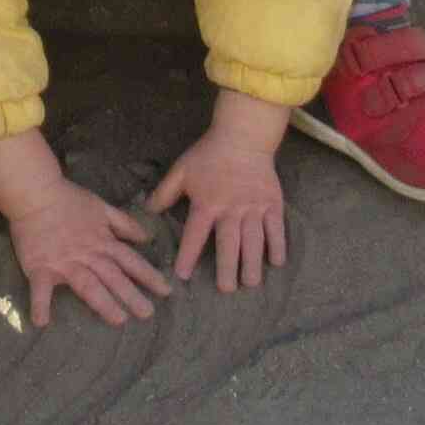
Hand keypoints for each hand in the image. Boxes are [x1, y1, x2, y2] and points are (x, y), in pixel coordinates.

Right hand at [9, 183, 169, 328]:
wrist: (35, 193)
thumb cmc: (68, 199)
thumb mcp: (102, 207)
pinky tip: (41, 322)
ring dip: (103, 303)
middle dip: (132, 295)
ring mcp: (64, 262)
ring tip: (119, 320)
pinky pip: (40, 289)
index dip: (149, 275)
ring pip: (88, 285)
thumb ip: (124, 224)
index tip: (165, 291)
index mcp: (102, 241)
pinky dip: (40, 304)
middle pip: (113, 277)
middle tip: (148, 314)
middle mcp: (87, 254)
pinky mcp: (40, 267)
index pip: (130, 260)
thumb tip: (147, 238)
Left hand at [147, 104, 289, 292]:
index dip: (188, 254)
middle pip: (229, 243)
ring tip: (250, 283)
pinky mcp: (272, 203)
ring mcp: (254, 206)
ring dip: (252, 263)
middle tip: (226, 289)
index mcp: (207, 202)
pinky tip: (275, 262)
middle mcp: (231, 208)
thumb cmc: (209, 154)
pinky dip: (277, 245)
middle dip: (227, 268)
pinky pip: (276, 228)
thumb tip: (147, 210)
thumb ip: (165, 192)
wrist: (244, 135)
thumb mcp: (182, 170)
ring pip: (254, 240)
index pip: (196, 234)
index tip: (183, 275)